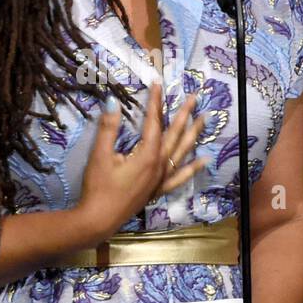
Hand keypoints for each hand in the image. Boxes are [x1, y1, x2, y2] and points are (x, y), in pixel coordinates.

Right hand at [76, 82, 209, 237]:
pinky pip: (179, 176)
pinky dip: (192, 167)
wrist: (98, 219)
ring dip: (193, 135)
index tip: (158, 84)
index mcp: (147, 154)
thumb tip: (112, 101)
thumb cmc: (98, 187)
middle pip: (174, 134)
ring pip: (181, 152)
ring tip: (203, 119)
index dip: (156, 102)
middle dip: (184, 114)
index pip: (154, 122)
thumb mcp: (100, 155)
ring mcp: (160, 178)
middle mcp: (159, 165)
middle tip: (195, 97)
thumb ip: (108, 128)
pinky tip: (203, 160)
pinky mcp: (157, 190)